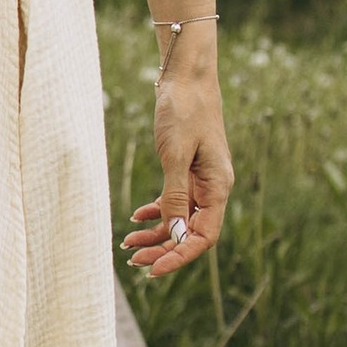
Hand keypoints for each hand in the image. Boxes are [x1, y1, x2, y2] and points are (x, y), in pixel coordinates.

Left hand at [123, 40, 232, 275]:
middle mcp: (213, 187)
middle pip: (191, 232)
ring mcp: (201, 179)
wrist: (186, 77)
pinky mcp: (187, 169)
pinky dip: (156, 212)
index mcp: (218, 187)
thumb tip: (177, 234)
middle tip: (133, 260)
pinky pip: (174, 201)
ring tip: (127, 244)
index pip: (203, 237)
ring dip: (156, 234)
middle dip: (163, 250)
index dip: (179, 256)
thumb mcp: (176, 155)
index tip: (153, 269)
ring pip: (180, 219)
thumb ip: (176, 195)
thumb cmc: (184, 111)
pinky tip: (136, 217)